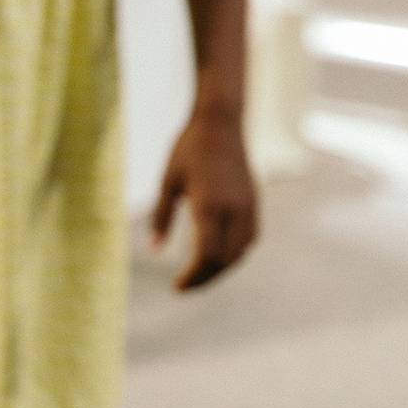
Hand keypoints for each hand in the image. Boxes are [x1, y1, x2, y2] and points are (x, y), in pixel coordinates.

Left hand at [151, 110, 257, 290]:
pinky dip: (234, 254)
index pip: (207, 255)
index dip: (193, 277)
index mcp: (209, 204)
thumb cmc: (189, 148)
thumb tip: (153, 250)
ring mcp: (248, 205)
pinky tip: (218, 257)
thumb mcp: (168, 182)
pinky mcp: (254, 201)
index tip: (176, 287)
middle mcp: (233, 208)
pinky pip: (250, 238)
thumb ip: (160, 218)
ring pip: (240, 252)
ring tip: (199, 275)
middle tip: (184, 287)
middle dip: (205, 278)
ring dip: (221, 269)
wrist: (221, 121)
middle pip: (225, 260)